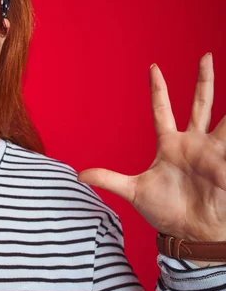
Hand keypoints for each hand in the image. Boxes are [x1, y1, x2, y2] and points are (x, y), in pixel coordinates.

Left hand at [78, 53, 225, 250]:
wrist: (190, 234)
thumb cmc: (166, 212)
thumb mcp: (134, 192)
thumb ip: (109, 179)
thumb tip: (79, 175)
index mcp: (170, 144)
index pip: (161, 110)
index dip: (158, 89)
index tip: (153, 67)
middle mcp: (193, 143)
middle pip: (200, 103)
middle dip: (203, 80)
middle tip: (205, 56)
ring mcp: (213, 151)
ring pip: (225, 119)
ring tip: (224, 77)